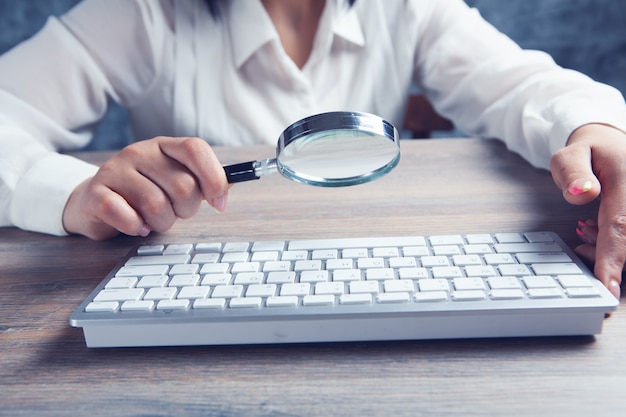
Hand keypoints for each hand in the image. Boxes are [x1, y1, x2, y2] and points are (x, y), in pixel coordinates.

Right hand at [62, 136, 228, 239]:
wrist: (95, 202)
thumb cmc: (145, 193)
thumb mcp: (176, 181)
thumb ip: (205, 181)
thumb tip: (236, 181)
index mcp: (164, 146)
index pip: (195, 148)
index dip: (213, 177)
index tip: (219, 203)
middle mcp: (139, 152)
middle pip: (183, 185)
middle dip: (186, 210)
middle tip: (174, 212)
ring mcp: (114, 170)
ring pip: (157, 205)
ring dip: (162, 222)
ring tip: (153, 220)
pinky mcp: (95, 194)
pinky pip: (126, 216)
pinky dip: (136, 227)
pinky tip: (136, 225)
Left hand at [550, 123, 625, 298]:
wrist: (612, 143)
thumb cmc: (589, 152)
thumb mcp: (570, 154)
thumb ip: (573, 172)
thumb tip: (581, 193)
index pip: (621, 227)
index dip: (614, 260)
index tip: (607, 288)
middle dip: (608, 256)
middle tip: (580, 244)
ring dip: (612, 251)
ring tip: (585, 229)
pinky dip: (617, 245)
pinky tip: (596, 231)